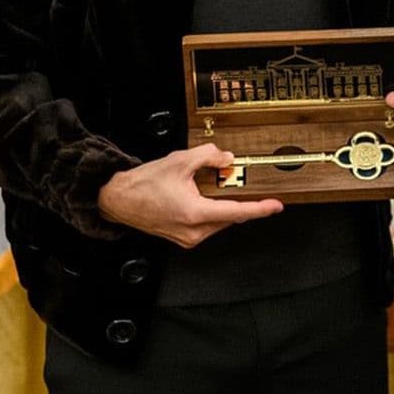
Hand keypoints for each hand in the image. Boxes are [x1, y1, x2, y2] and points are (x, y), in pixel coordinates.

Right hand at [96, 143, 282, 247]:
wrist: (118, 199)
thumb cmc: (143, 184)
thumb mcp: (180, 161)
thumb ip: (209, 156)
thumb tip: (227, 158)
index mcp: (195, 214)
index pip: (237, 212)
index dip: (260, 209)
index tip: (276, 206)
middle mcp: (193, 231)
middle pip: (230, 217)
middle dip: (238, 200)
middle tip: (235, 182)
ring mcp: (187, 237)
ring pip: (219, 222)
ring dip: (223, 206)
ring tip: (209, 188)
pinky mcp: (182, 238)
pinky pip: (207, 225)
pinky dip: (211, 211)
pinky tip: (202, 197)